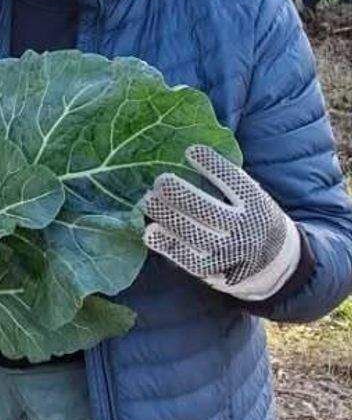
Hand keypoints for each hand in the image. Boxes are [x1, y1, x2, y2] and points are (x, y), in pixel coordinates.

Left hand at [142, 145, 298, 300]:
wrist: (272, 263)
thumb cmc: (250, 218)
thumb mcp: (251, 196)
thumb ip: (227, 179)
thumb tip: (190, 149)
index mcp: (256, 205)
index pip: (235, 183)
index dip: (213, 166)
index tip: (192, 150)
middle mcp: (244, 229)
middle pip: (207, 210)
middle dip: (180, 194)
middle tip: (160, 180)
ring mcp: (228, 252)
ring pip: (192, 233)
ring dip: (166, 215)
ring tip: (147, 201)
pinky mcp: (211, 270)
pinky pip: (184, 257)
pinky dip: (165, 244)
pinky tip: (150, 231)